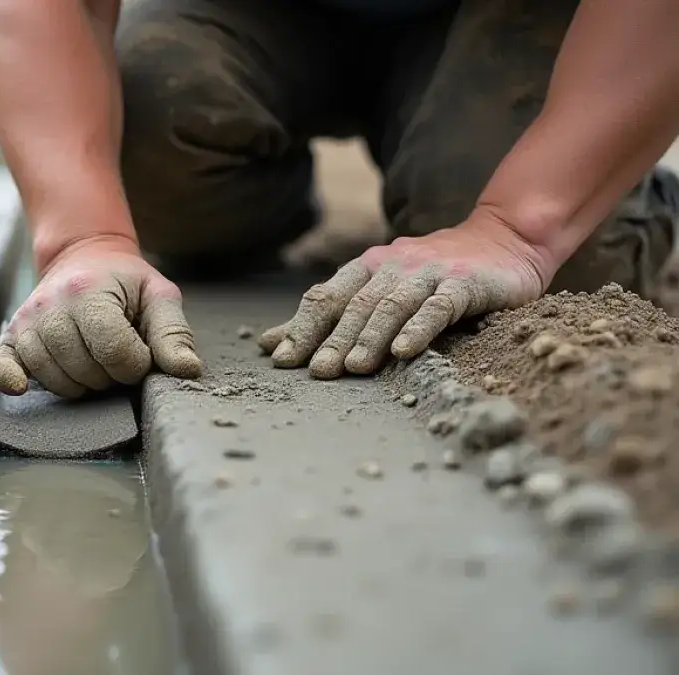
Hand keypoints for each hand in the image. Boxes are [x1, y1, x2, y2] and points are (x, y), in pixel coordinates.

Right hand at [0, 236, 202, 397]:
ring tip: (92, 359)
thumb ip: (173, 333)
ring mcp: (27, 321)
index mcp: (88, 292)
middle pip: (85, 371)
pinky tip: (20, 387)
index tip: (139, 351)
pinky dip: (10, 380)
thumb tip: (186, 371)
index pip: (116, 354)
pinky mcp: (12, 335)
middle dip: (109, 375)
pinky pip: (0, 366)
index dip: (136, 364)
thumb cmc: (125, 282)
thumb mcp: (158, 295)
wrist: (83, 256)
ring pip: (54, 379)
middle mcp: (51, 306)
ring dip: (80, 383)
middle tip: (115, 354)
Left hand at [258, 213, 551, 378]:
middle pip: (355, 305)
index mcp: (366, 268)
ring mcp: (429, 271)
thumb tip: (269, 344)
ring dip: (370, 337)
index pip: (325, 297)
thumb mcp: (377, 290)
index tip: (282, 360)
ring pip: (391, 304)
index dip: (302, 327)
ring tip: (353, 368)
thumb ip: (327, 316)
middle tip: (317, 373)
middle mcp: (392, 265)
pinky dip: (419, 328)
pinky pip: (438, 306)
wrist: (504, 240)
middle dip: (333, 339)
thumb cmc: (431, 275)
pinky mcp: (465, 282)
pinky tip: (404, 351)